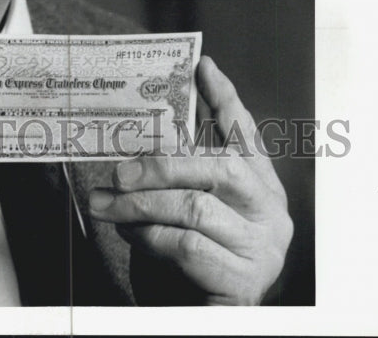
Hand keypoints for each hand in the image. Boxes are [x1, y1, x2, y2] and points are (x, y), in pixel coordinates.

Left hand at [88, 55, 293, 304]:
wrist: (199, 319)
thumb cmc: (192, 261)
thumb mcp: (186, 208)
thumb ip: (179, 174)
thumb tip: (146, 134)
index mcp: (260, 186)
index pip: (246, 133)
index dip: (225, 97)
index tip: (202, 65)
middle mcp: (271, 213)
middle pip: (217, 167)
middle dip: (160, 165)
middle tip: (118, 171)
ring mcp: (263, 249)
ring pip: (194, 207)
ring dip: (140, 205)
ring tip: (106, 206)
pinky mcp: (245, 283)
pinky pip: (187, 246)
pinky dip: (150, 238)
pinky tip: (132, 236)